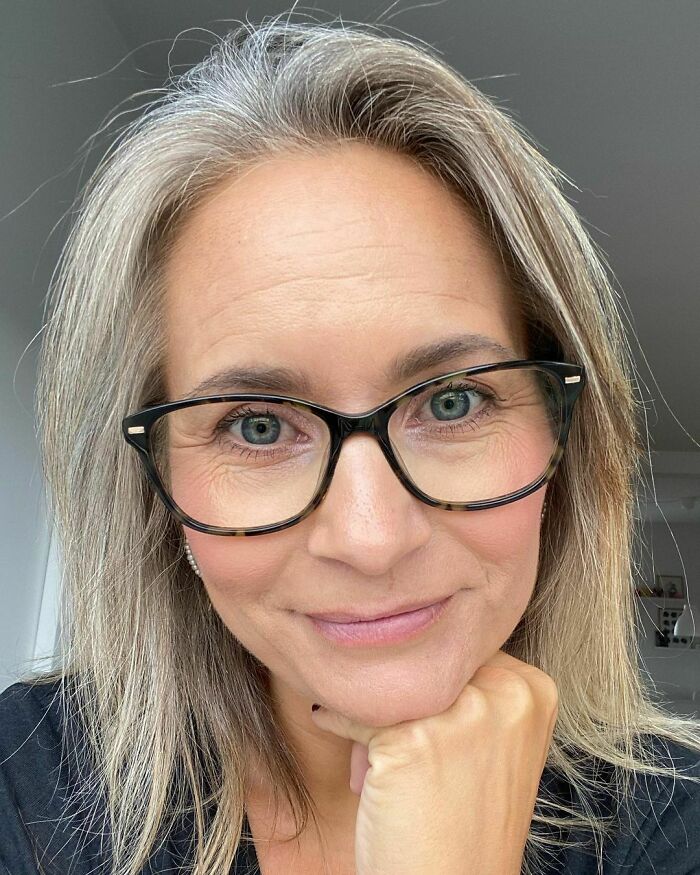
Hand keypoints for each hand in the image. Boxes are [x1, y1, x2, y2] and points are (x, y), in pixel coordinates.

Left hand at [310, 648, 558, 874]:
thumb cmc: (465, 821)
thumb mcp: (493, 743)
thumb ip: (473, 686)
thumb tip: (410, 634)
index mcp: (535, 689)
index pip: (462, 648)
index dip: (432, 676)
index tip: (415, 705)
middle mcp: (506, 695)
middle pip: (428, 660)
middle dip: (400, 691)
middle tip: (387, 732)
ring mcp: (463, 715)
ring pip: (392, 683)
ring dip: (370, 712)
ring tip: (372, 755)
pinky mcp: (414, 741)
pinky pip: (356, 712)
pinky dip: (340, 723)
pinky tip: (341, 739)